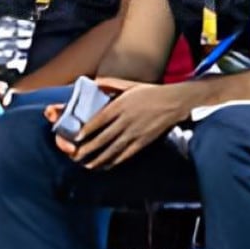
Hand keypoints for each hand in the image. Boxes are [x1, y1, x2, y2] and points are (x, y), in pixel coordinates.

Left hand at [56, 82, 184, 169]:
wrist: (173, 102)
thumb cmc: (149, 92)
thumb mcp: (129, 85)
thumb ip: (110, 84)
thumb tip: (94, 82)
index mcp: (120, 106)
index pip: (99, 120)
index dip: (87, 130)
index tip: (75, 137)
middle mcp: (126, 121)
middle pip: (103, 138)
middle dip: (88, 148)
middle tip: (76, 155)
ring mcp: (135, 133)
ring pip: (113, 149)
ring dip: (99, 159)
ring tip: (87, 165)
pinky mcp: (143, 142)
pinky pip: (126, 154)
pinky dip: (115, 161)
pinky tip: (106, 166)